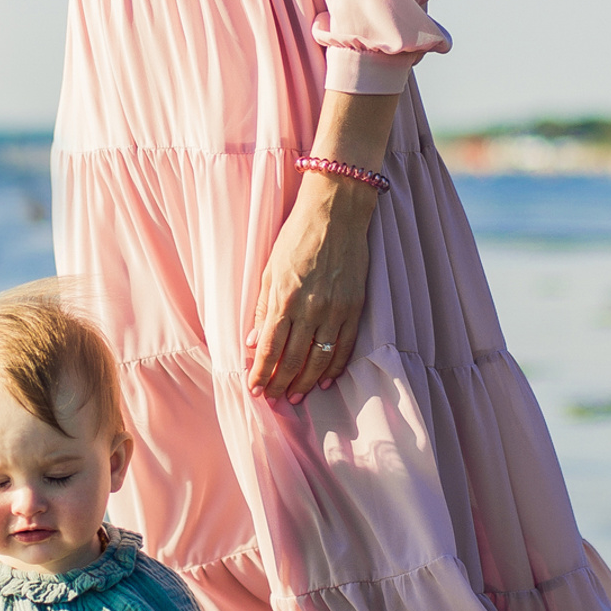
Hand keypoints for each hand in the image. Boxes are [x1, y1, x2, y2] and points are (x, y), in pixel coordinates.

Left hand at [246, 172, 375, 401]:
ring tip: (296, 397)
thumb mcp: (270, 269)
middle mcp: (310, 309)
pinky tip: (324, 381)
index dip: (261, 374)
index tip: (255, 390)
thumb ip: (263, 308)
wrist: (336, 211)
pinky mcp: (355, 307)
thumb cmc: (297, 236)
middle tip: (274, 399)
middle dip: (281, 384)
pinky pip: (344, 347)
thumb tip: (255, 342)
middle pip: (294, 360)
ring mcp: (335, 310)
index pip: (270, 349)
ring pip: (319, 360)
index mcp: (284, 299)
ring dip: (306, 383)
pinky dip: (333, 368)